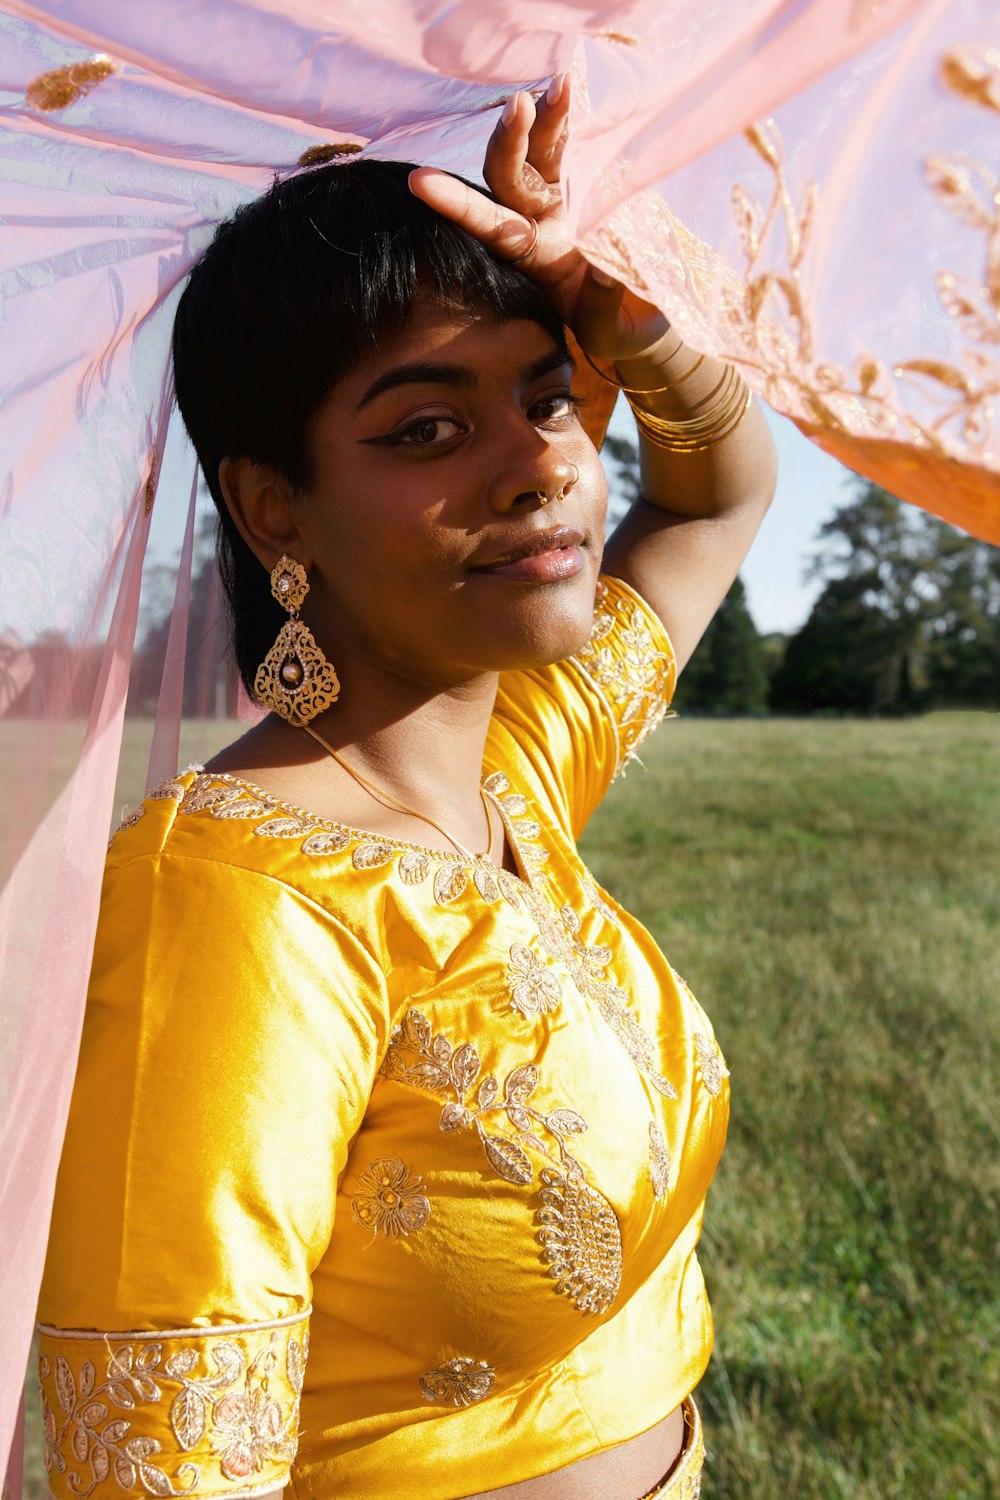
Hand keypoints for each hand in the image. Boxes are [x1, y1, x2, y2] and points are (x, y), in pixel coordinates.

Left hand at [408, 76, 670, 367]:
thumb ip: (602, 304)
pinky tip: (571, 90)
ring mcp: (564, 196)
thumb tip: (602, 273)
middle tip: (521, 105)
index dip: (456, 203)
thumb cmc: (620, 331)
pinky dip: (572, 118)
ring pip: (542, 150)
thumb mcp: (609, 332)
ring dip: (545, 117)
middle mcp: (539, 221)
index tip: (419, 182)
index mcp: (534, 258)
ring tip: (559, 84)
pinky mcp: (594, 180)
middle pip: (511, 175)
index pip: (490, 227)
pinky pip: (576, 143)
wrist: (649, 315)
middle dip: (510, 139)